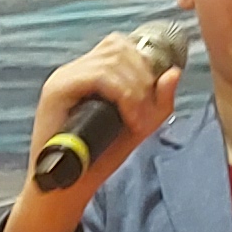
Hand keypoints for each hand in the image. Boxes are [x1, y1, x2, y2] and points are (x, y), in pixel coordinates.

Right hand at [0, 31, 184, 231]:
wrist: (71, 186)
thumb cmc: (100, 156)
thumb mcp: (140, 126)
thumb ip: (159, 102)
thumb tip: (174, 73)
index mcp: (91, 71)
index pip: (121, 45)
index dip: (144, 62)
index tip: (151, 95)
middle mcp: (75, 69)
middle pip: (118, 47)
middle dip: (143, 76)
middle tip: (145, 111)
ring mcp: (64, 78)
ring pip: (111, 60)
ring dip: (134, 89)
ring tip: (136, 119)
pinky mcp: (57, 91)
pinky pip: (98, 77)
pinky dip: (122, 95)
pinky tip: (127, 119)